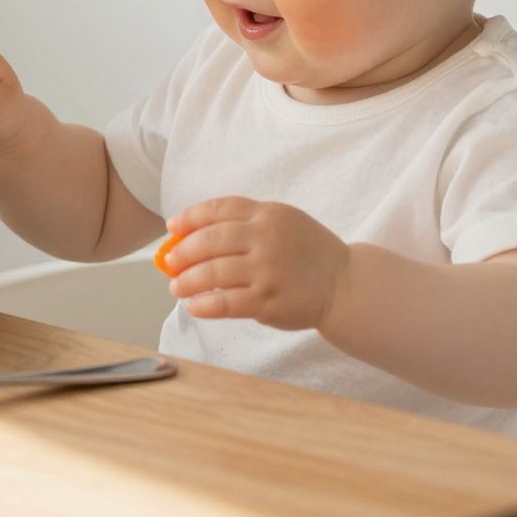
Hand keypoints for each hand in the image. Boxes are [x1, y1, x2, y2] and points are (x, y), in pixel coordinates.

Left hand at [159, 197, 350, 330]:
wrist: (345, 284)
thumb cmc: (309, 252)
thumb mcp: (284, 221)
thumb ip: (247, 222)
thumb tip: (195, 232)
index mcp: (268, 214)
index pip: (219, 209)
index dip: (191, 217)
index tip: (173, 227)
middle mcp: (266, 238)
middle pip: (210, 240)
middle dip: (183, 251)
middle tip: (170, 262)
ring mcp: (267, 270)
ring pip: (213, 272)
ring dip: (187, 280)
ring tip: (176, 286)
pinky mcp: (268, 300)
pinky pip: (226, 302)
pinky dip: (205, 305)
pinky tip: (194, 306)